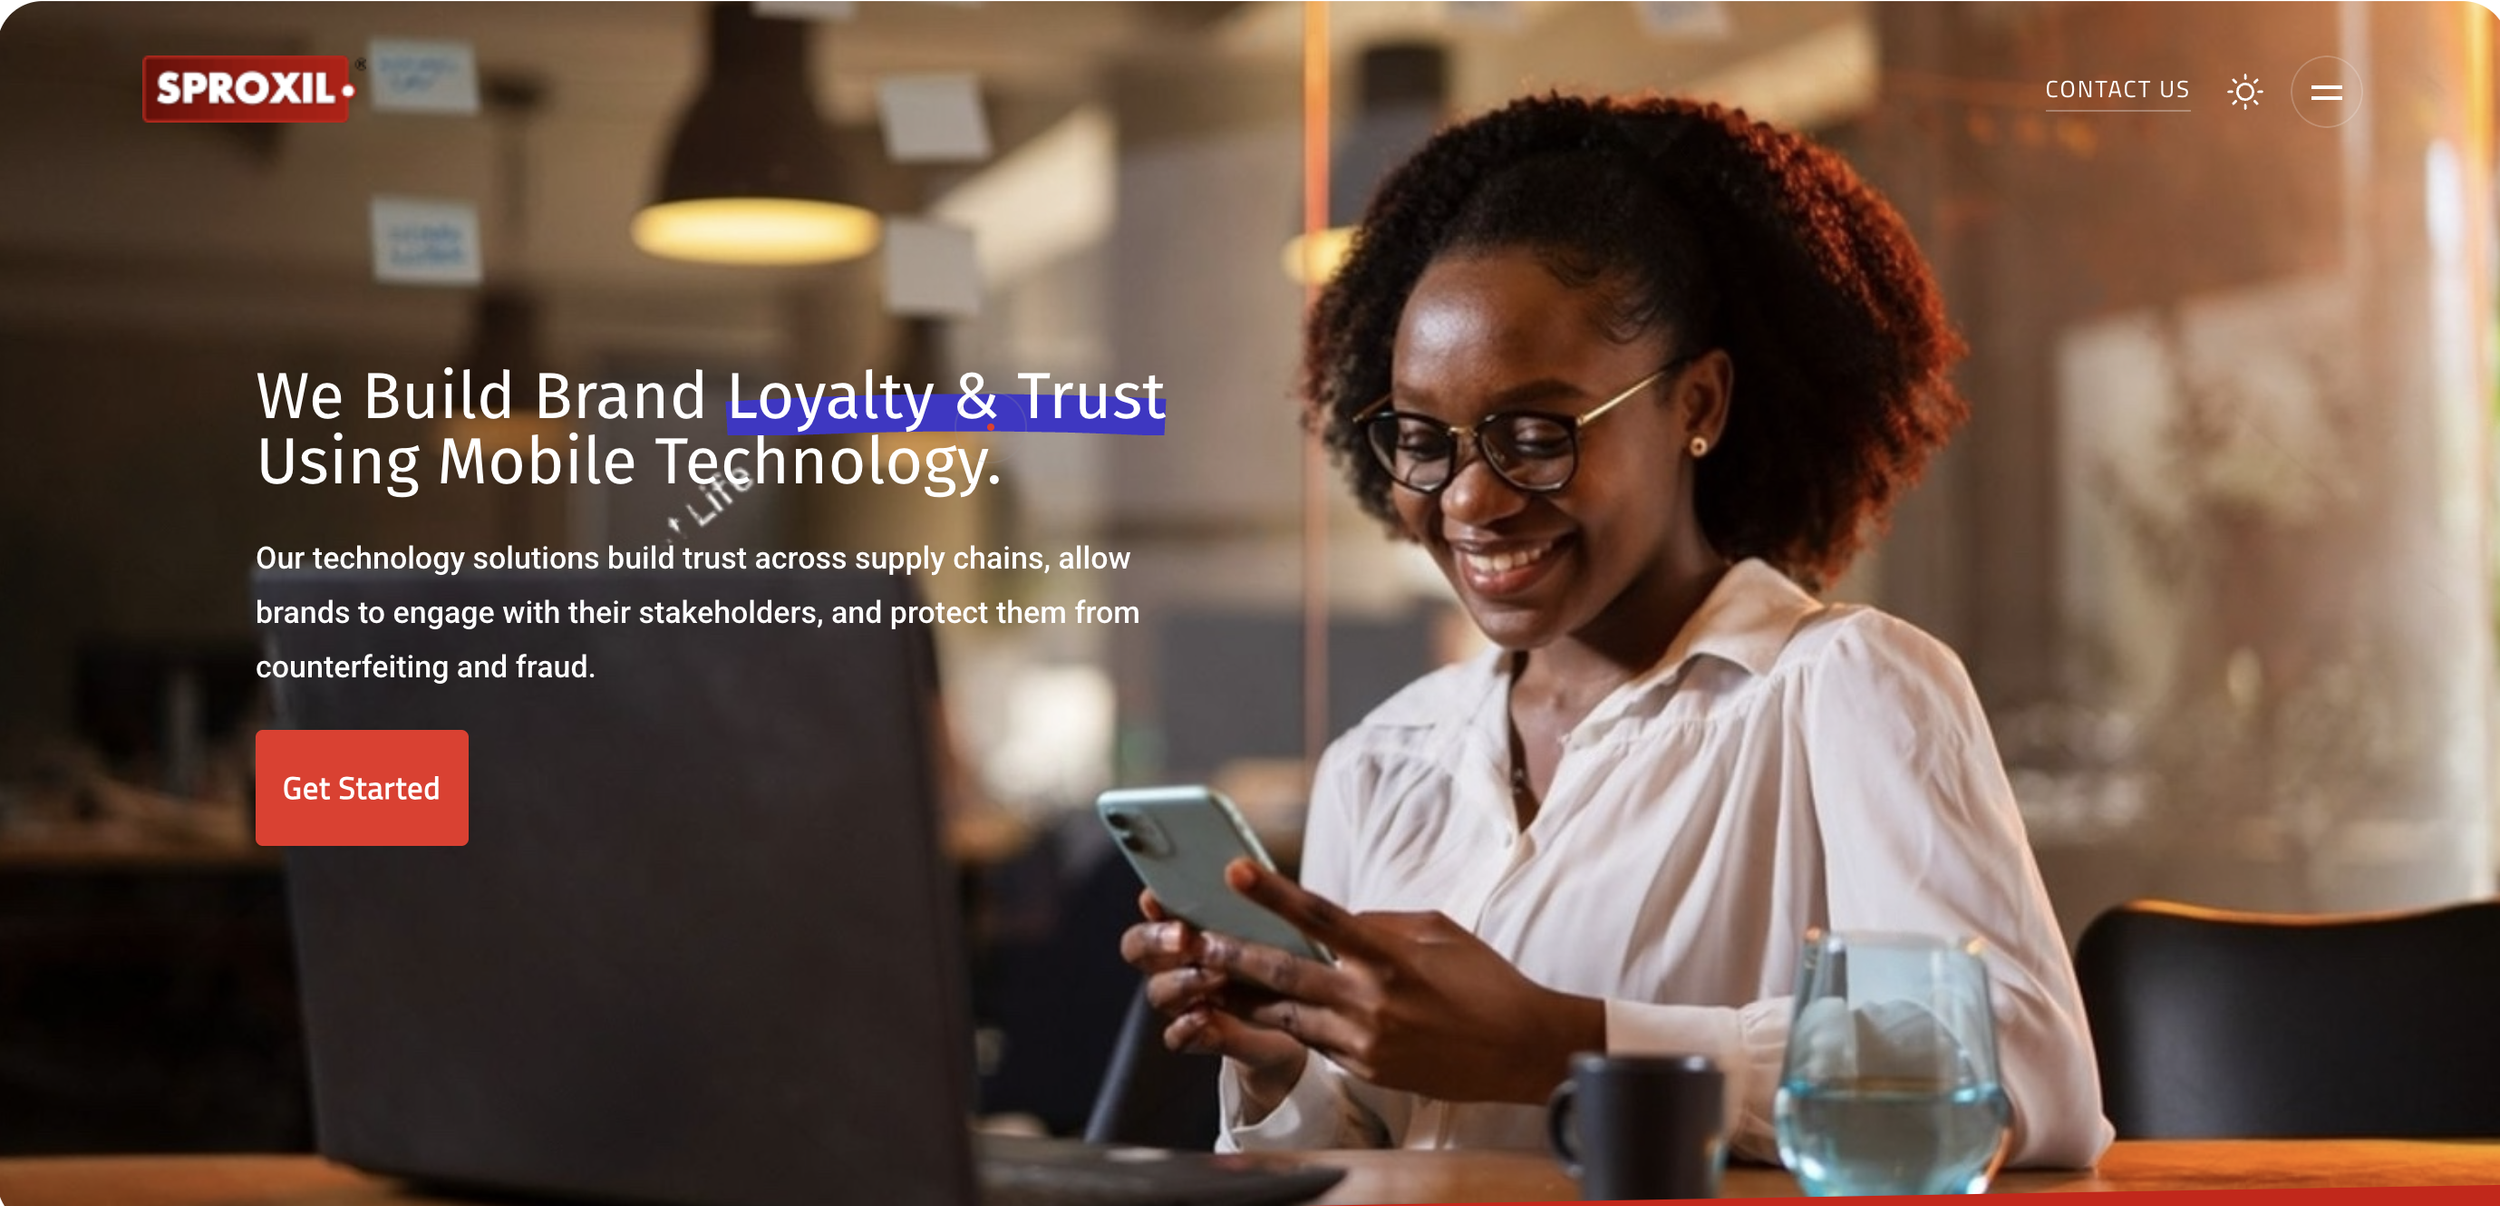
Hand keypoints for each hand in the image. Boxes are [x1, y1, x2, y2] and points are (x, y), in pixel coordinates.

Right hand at [1118, 890, 1308, 1117]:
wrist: (1305, 1013)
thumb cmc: (1285, 952)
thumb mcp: (1274, 920)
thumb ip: (1252, 901)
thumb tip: (1245, 870)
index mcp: (1188, 926)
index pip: (1152, 910)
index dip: (1151, 904)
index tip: (1160, 898)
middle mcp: (1175, 962)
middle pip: (1138, 949)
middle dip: (1155, 941)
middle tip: (1184, 936)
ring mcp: (1184, 1000)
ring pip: (1158, 991)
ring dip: (1182, 981)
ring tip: (1217, 974)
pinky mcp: (1201, 1035)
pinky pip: (1175, 1037)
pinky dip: (1184, 1027)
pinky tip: (1204, 1016)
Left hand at [1194, 859, 1604, 1104]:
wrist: (1520, 1050)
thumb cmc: (1484, 979)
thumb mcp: (1437, 931)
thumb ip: (1379, 923)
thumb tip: (1335, 921)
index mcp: (1389, 955)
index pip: (1321, 917)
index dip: (1273, 892)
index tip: (1235, 870)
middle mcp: (1370, 1000)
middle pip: (1284, 974)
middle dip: (1232, 956)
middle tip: (1193, 939)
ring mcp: (1363, 1042)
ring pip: (1284, 1017)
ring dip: (1241, 999)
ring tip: (1202, 981)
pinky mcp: (1364, 1070)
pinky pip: (1312, 1043)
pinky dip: (1285, 1025)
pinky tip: (1254, 1011)